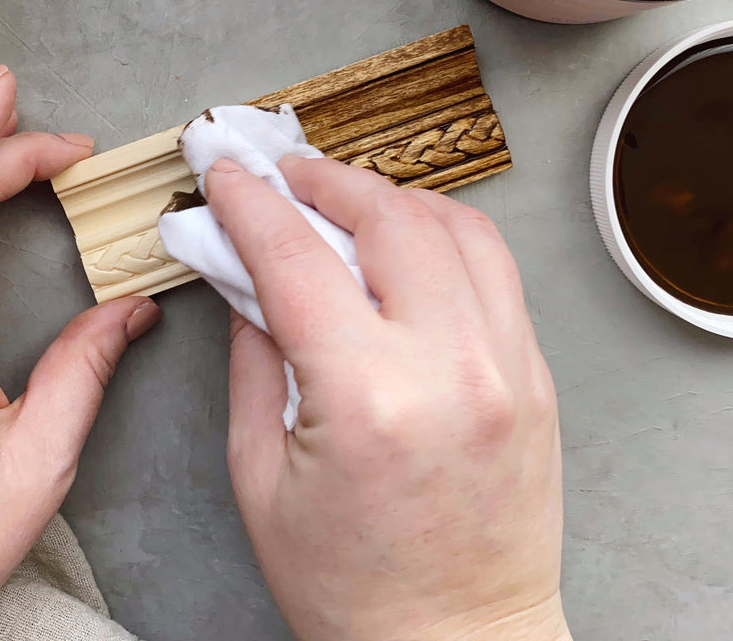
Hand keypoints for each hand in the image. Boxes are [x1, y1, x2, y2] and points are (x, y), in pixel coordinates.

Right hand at [205, 155, 568, 640]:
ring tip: (343, 196)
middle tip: (284, 173)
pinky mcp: (534, 377)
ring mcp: (508, 367)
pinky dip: (444, 232)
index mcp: (368, 398)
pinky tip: (407, 237)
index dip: (250, 204)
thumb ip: (252, 356)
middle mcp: (452, 367)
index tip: (226, 176)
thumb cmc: (352, 587)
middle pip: (388, 217)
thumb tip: (247, 276)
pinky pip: (494, 268)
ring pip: (456, 226)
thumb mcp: (260, 473)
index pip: (296, 258)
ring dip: (390, 195)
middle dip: (325, 179)